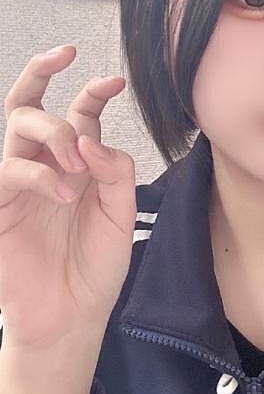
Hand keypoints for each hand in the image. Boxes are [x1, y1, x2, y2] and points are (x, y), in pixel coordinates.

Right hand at [0, 44, 136, 350]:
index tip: (114, 80)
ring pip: (17, 126)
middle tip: (78, 96)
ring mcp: (18, 183)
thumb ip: (113, 170)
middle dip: (48, 82)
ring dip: (53, 132)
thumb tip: (91, 138)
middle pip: (30, 105)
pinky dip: (40, 173)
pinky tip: (65, 192)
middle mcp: (45, 164)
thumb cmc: (96, 263)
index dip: (91, 89)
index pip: (76, 111)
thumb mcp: (121, 212)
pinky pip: (8, 170)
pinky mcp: (0, 205)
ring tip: (78, 163)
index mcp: (76, 162)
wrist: (74, 314)